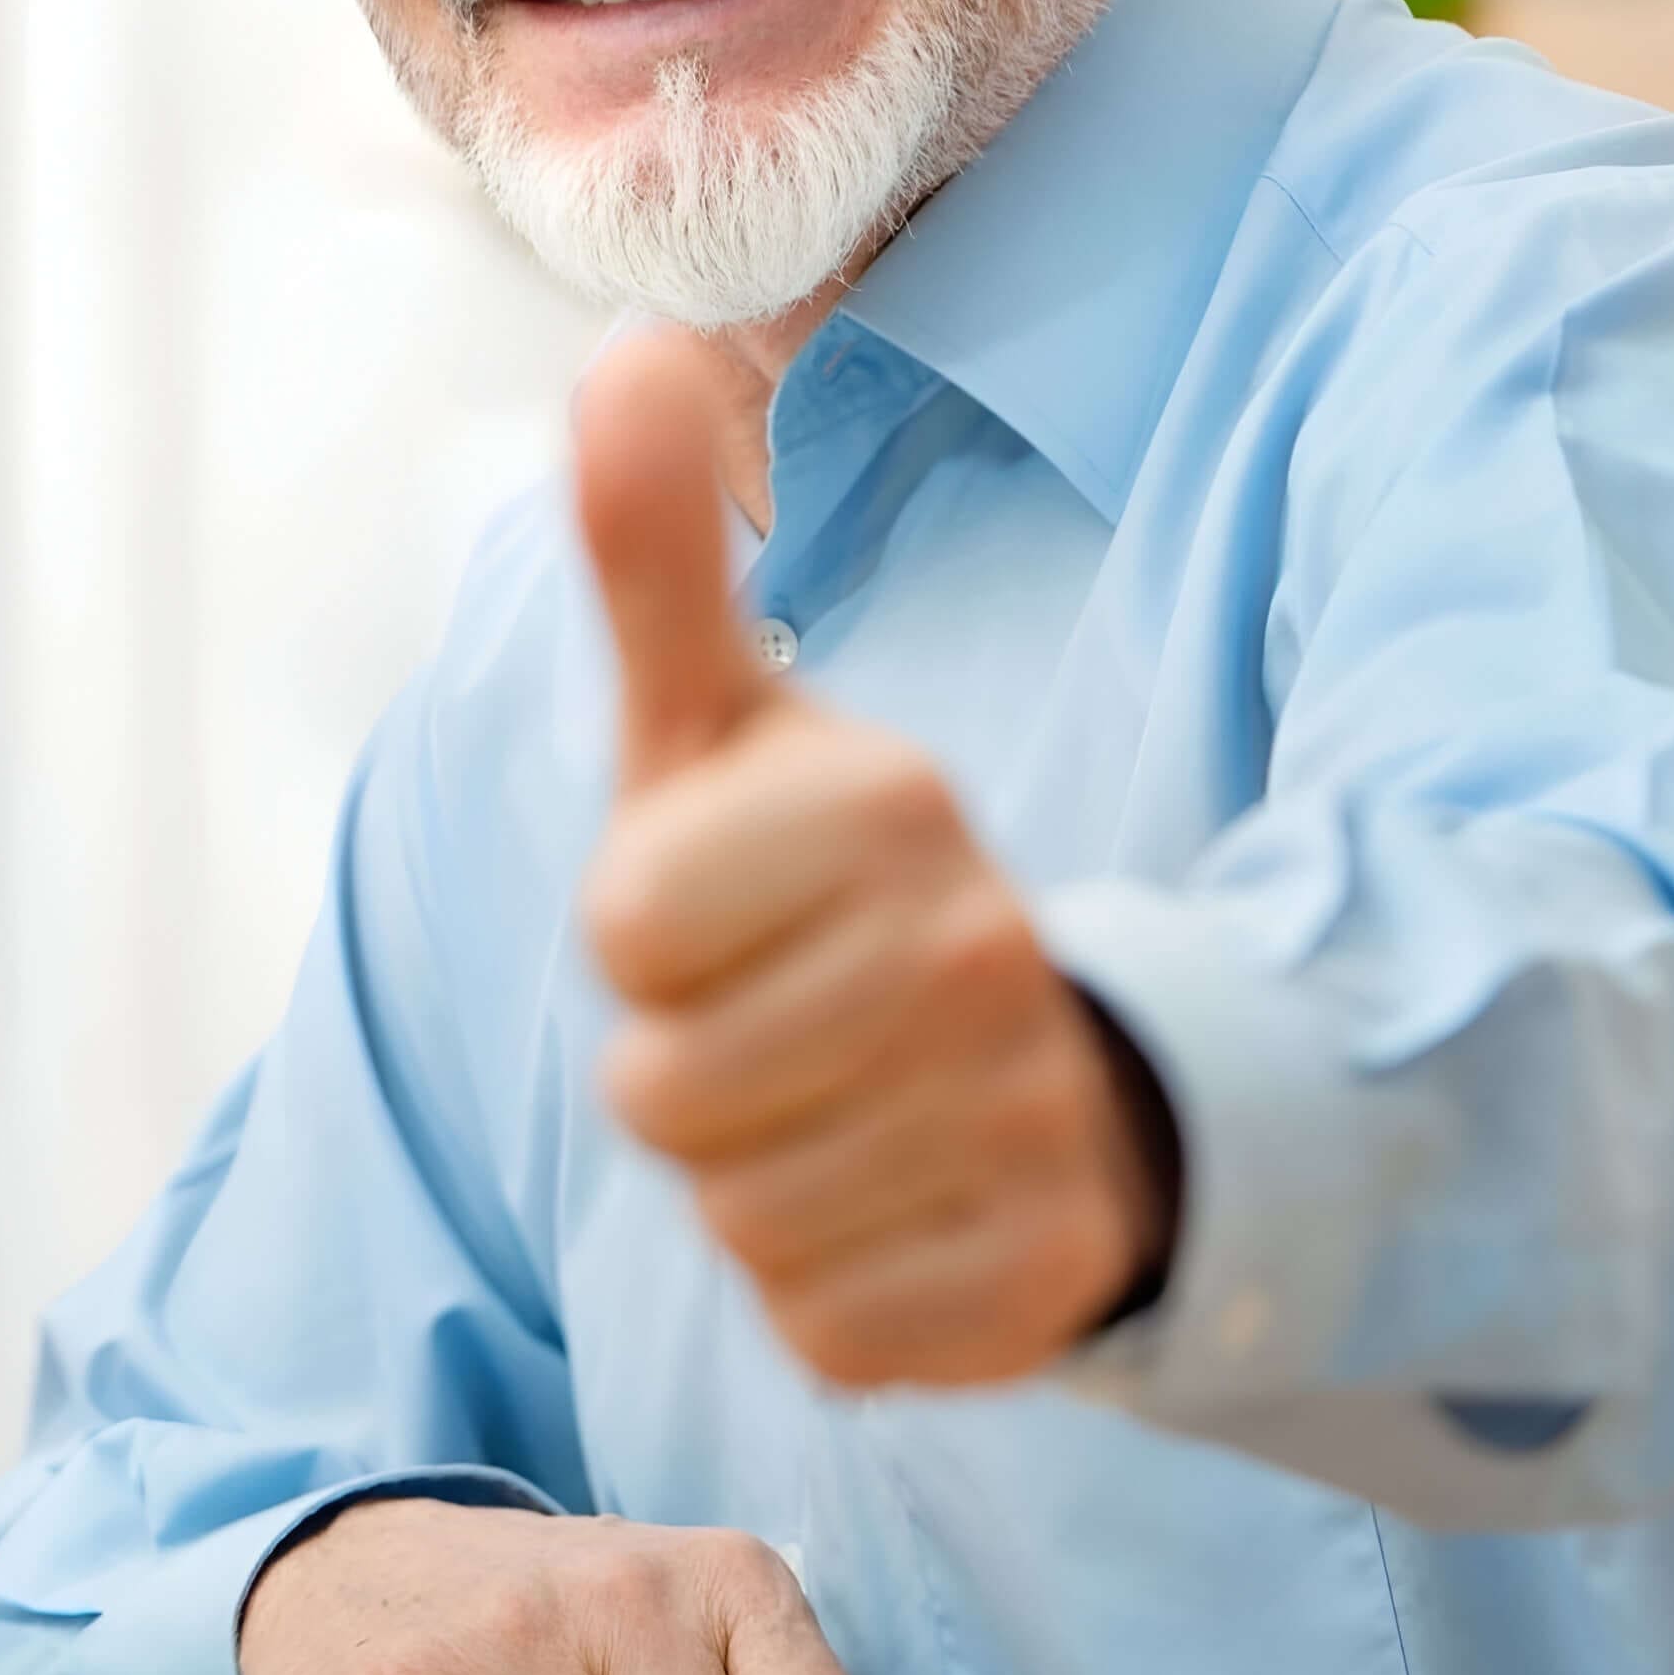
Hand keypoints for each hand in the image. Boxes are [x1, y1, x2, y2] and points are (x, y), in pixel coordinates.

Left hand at [574, 332, 1176, 1386]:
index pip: (626, 929)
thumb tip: (624, 348)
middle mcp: (981, 953)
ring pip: (737, 1214)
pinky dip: (828, 1286)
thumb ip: (656, 554)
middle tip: (776, 1021)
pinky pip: (822, 1326)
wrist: (1049, 1073)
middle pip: (661, 1090)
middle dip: (686, 1068)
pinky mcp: (1041, 1285)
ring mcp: (1027, 1125)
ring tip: (835, 1107)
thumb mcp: (725, 722)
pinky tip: (895, 1206)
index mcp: (893, 804)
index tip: (728, 904)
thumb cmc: (828, 883)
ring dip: (752, 1179)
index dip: (644, 935)